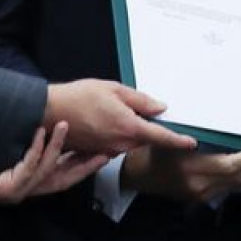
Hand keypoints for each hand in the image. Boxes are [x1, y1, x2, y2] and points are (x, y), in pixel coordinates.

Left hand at [0, 123, 107, 204]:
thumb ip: (21, 147)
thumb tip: (39, 125)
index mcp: (27, 183)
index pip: (63, 176)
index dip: (84, 165)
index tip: (103, 151)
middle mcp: (25, 191)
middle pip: (64, 180)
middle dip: (85, 165)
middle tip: (104, 150)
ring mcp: (16, 192)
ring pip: (47, 171)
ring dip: (60, 148)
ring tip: (65, 125)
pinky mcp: (6, 190)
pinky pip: (28, 168)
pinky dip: (37, 150)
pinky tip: (40, 134)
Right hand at [44, 79, 196, 156]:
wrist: (49, 112)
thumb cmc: (79, 97)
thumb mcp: (114, 89)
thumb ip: (140, 100)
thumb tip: (160, 107)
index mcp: (128, 126)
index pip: (160, 136)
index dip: (178, 140)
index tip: (191, 143)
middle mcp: (120, 142)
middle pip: (144, 138)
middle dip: (146, 127)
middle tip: (131, 108)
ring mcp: (108, 150)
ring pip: (130, 142)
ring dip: (128, 130)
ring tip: (109, 111)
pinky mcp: (97, 152)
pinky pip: (115, 145)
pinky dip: (115, 135)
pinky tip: (102, 121)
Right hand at [121, 142, 240, 204]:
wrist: (136, 176)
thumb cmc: (151, 151)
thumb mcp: (165, 139)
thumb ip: (186, 136)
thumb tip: (211, 124)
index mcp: (193, 169)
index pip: (228, 166)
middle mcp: (201, 185)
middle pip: (240, 177)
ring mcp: (204, 193)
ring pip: (239, 184)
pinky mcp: (204, 195)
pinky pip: (232, 187)